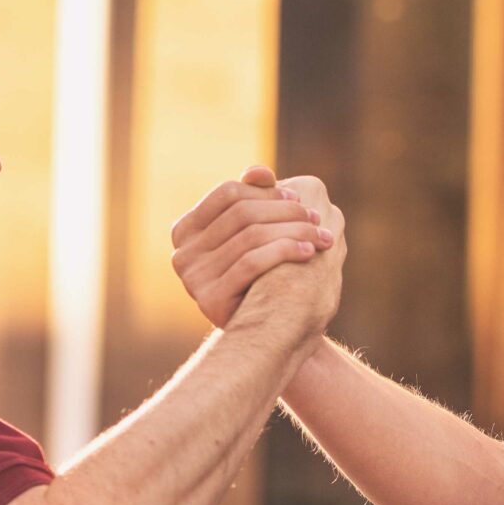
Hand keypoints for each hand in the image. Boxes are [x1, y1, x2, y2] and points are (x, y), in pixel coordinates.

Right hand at [169, 165, 330, 327]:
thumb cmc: (260, 276)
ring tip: (322, 236)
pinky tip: (311, 252)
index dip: (266, 192)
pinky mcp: (209, 299)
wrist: (262, 332)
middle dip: (285, 212)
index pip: (227, 194)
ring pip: (251, 237)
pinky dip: (285, 252)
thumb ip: (253, 201)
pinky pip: (252, 263)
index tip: (298, 198)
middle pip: (241, 214)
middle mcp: (182, 253)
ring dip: (294, 231)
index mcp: (185, 230)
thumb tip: (260, 171)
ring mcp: (192, 278)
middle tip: (317, 218)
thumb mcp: (252, 235)